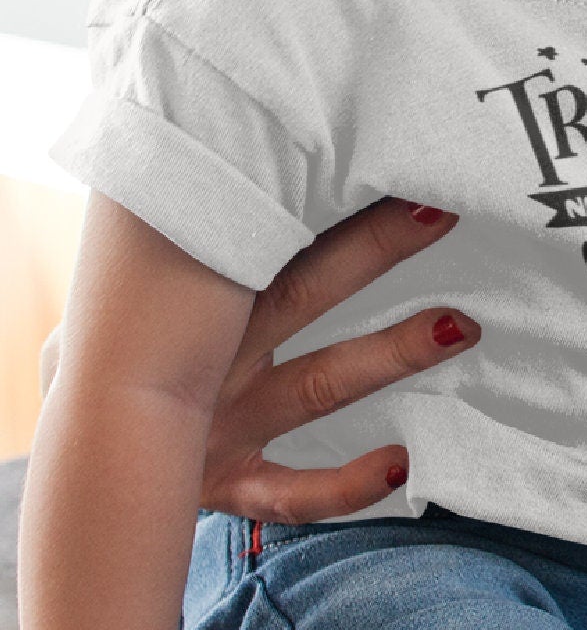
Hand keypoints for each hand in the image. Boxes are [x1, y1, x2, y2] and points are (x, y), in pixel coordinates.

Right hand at [43, 199, 477, 523]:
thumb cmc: (147, 343)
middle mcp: (215, 352)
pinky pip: (288, 490)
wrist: (84, 444)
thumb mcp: (159, 282)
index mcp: (204, 294)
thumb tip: (268, 139)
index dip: (325, 190)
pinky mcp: (227, 483)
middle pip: (304, 289)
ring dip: (389, 355)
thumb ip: (217, 229)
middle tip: (444, 210)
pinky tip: (401, 465)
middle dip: (375, 248)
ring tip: (458, 328)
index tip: (397, 158)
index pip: (265, 227)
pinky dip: (344, 484)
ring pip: (316, 383)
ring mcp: (221, 420)